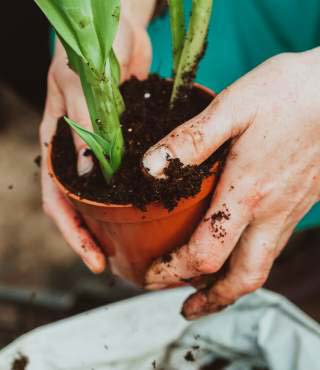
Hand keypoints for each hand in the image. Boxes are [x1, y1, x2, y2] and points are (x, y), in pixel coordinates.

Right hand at [41, 6, 152, 272]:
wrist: (114, 28)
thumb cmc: (87, 49)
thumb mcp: (79, 86)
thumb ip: (83, 127)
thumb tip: (88, 173)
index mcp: (57, 145)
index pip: (57, 200)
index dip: (72, 233)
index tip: (93, 260)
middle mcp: (78, 153)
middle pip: (81, 205)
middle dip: (94, 236)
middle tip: (118, 262)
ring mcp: (102, 149)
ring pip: (104, 194)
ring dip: (115, 220)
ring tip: (136, 244)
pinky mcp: (125, 140)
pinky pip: (128, 173)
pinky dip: (135, 192)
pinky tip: (153, 206)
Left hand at [144, 48, 319, 318]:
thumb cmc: (288, 94)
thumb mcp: (232, 108)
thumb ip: (189, 141)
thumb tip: (150, 169)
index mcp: (247, 192)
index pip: (206, 253)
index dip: (174, 271)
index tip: (151, 276)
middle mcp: (271, 211)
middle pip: (243, 278)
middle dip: (211, 299)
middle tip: (185, 308)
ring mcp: (290, 210)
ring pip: (261, 266)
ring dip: (231, 286)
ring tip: (207, 291)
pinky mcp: (301, 202)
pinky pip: (273, 245)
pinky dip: (250, 261)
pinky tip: (238, 248)